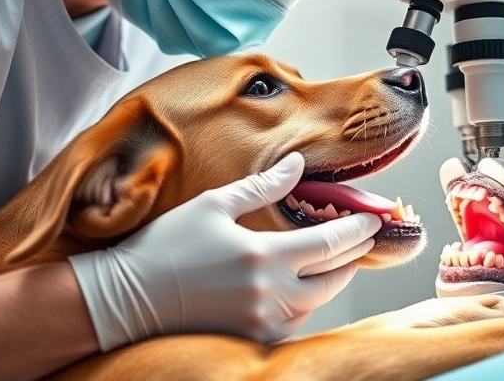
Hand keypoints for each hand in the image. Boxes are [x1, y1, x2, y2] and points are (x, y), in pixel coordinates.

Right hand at [68, 153, 379, 349]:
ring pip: (318, 302)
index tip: (376, 218)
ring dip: (334, 279)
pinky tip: (306, 286)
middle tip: (366, 236)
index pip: (332, 242)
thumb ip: (264, 187)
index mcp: (265, 255)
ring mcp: (262, 322)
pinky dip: (307, 302)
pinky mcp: (250, 338)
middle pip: (335, 276)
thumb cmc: (166, 245)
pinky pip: (295, 322)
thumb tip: (299, 164)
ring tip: (341, 258)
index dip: (360, 229)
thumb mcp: (214, 204)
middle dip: (355, 254)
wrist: (127, 298)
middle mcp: (270, 294)